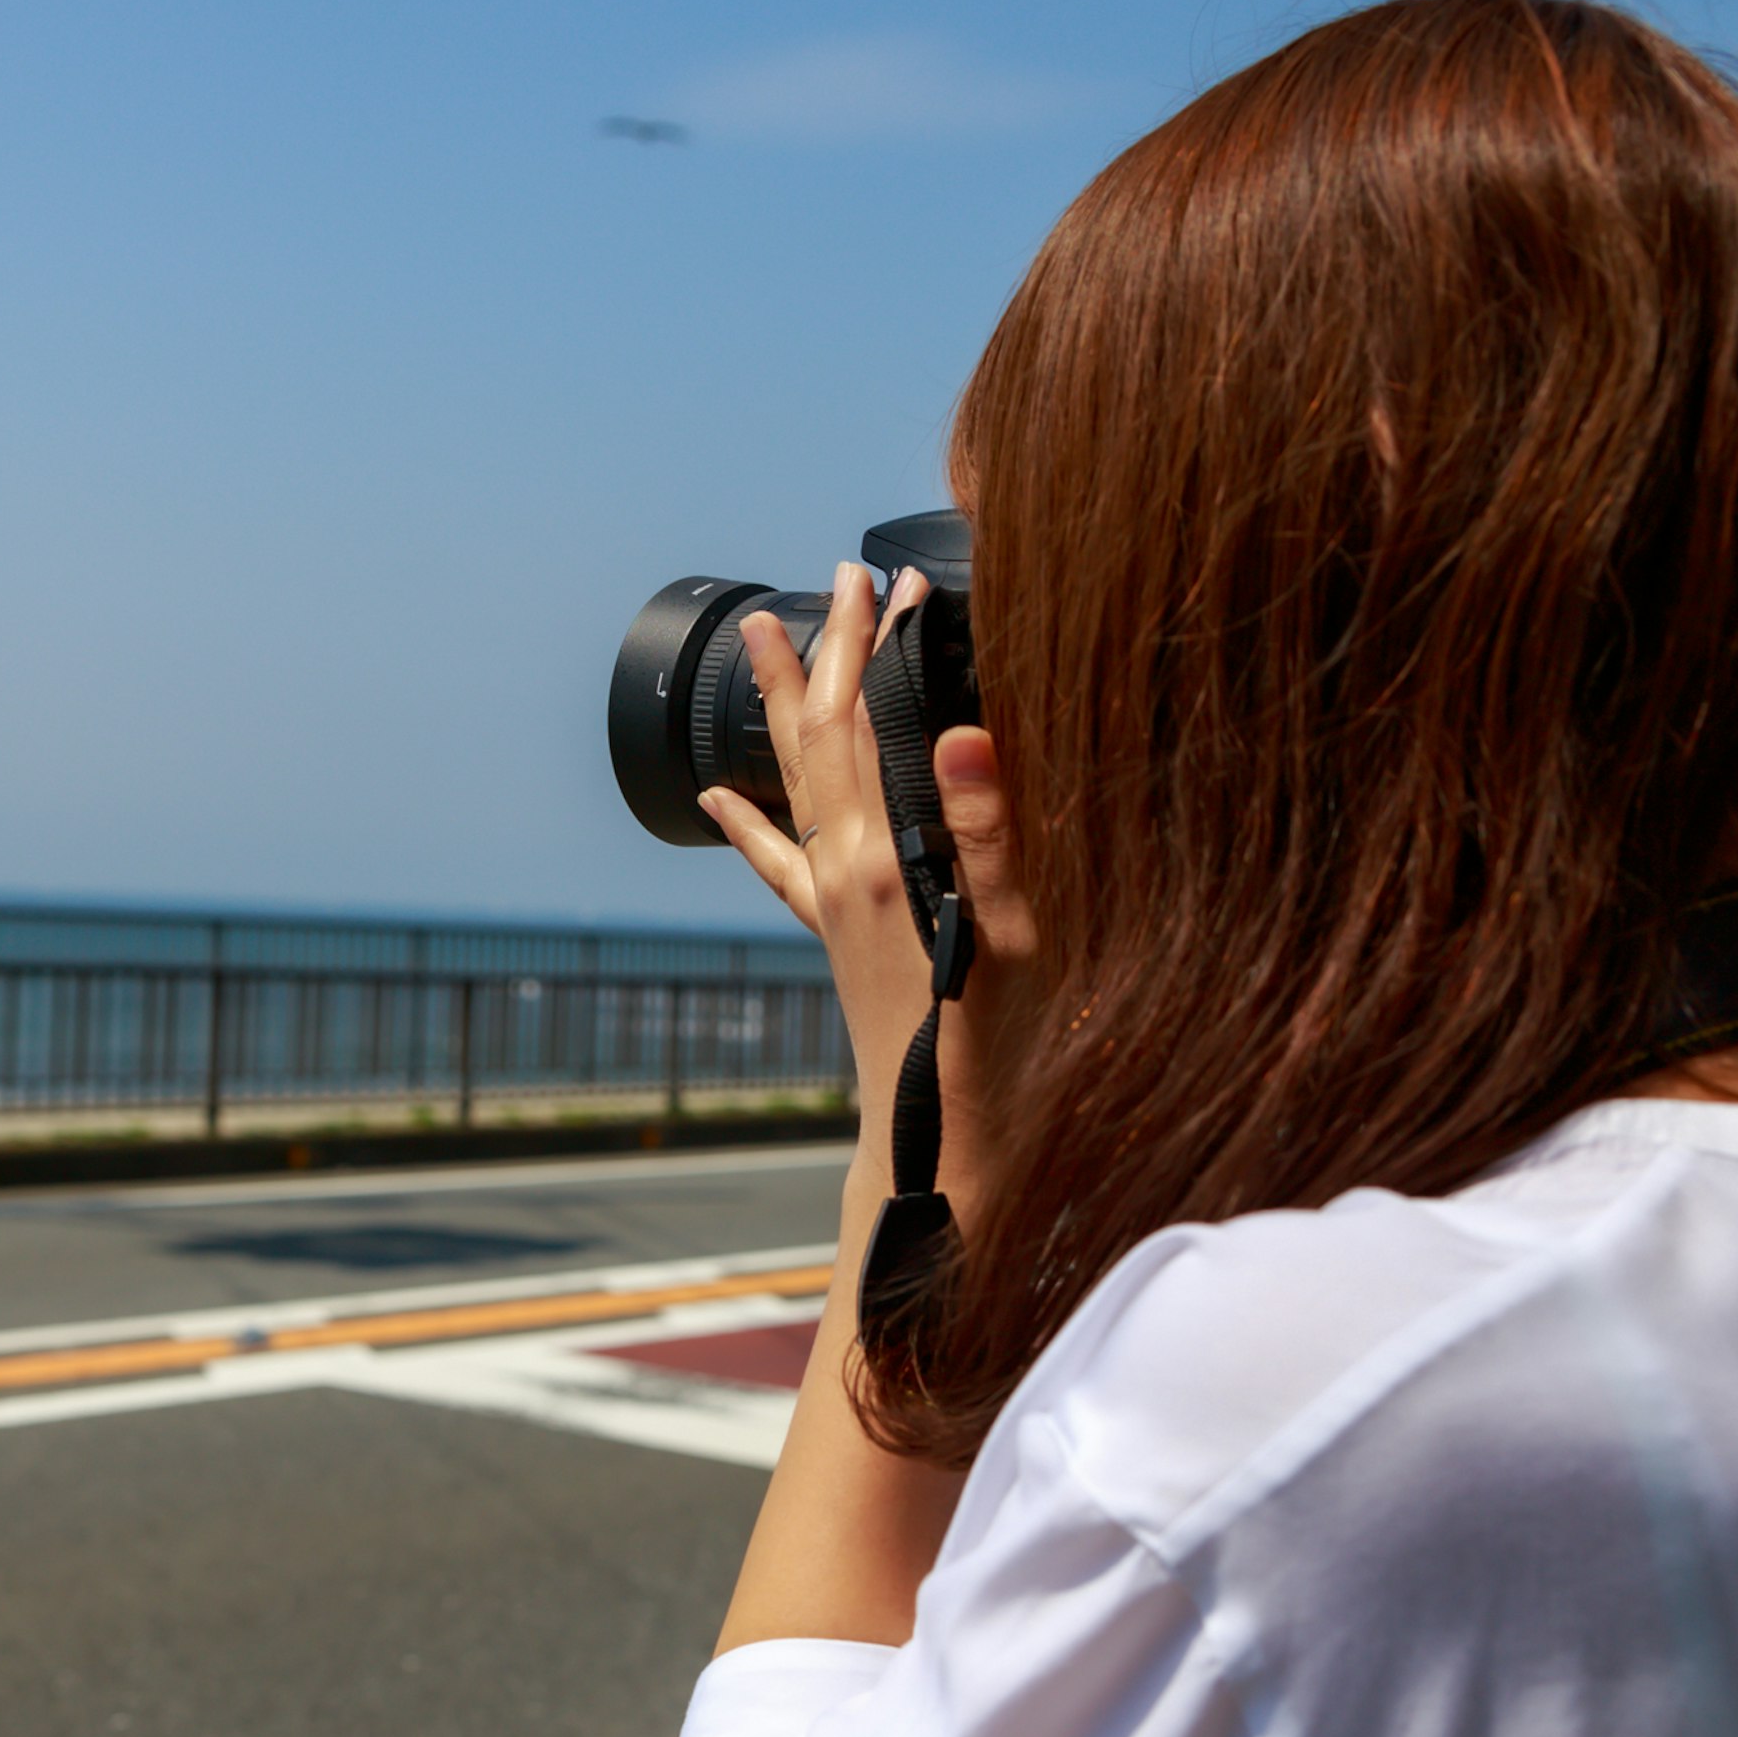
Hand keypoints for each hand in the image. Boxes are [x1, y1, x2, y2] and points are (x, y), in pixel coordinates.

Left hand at [699, 564, 1035, 1206]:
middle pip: (812, 740)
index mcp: (879, 867)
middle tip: (837, 576)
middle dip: (825, 653)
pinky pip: (780, 860)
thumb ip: (992, 837)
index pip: (854, 727)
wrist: (944, 1161)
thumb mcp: (1021, 942)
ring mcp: (831, 910)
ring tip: (764, 642)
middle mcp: (840, 880)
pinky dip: (750, 817)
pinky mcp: (837, 940)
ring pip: (791, 785)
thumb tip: (958, 735)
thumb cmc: (996, 1062)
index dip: (865, 649)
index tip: (885, 577)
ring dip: (784, 709)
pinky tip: (717, 797)